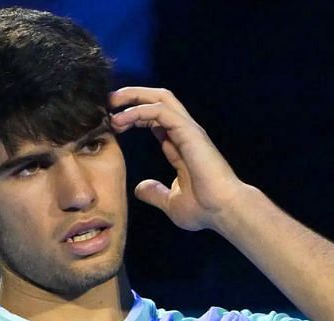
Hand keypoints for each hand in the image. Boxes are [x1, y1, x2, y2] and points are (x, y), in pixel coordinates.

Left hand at [109, 87, 252, 231]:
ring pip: (160, 97)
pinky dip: (138, 111)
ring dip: (133, 97)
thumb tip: (140, 189)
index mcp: (180, 145)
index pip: (155, 119)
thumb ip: (155, 193)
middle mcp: (185, 133)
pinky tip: (121, 120)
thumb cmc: (205, 209)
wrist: (224, 211)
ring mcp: (188, 130)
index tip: (112, 123)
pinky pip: (159, 111)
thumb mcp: (171, 203)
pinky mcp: (189, 131)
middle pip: (158, 99)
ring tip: (112, 104)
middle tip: (109, 102)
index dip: (133, 116)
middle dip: (132, 96)